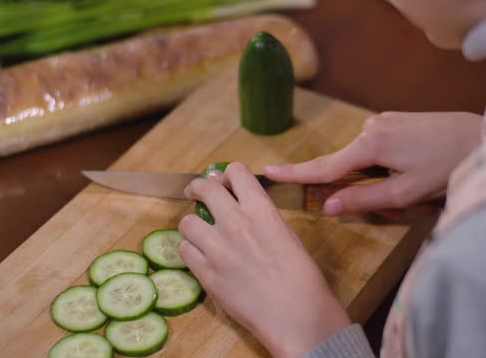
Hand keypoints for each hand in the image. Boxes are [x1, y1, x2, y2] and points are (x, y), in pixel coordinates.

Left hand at [178, 163, 350, 356]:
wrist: (295, 313)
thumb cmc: (301, 276)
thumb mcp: (286, 234)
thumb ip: (261, 217)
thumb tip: (243, 209)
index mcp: (261, 209)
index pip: (235, 172)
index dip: (227, 174)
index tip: (224, 181)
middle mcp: (235, 222)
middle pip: (205, 188)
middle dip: (198, 187)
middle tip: (196, 192)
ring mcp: (216, 248)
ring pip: (187, 221)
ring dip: (193, 224)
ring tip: (200, 232)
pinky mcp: (205, 273)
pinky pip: (184, 250)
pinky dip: (190, 250)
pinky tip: (200, 256)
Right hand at [264, 112, 480, 215]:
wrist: (482, 137)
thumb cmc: (447, 168)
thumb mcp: (406, 193)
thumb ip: (363, 199)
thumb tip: (327, 206)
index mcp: (370, 145)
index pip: (324, 166)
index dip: (295, 174)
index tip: (266, 173)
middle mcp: (370, 126)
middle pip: (347, 165)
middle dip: (361, 187)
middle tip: (404, 201)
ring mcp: (383, 120)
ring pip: (364, 159)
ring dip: (378, 178)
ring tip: (417, 188)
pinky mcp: (395, 119)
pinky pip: (377, 147)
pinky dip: (386, 165)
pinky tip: (415, 169)